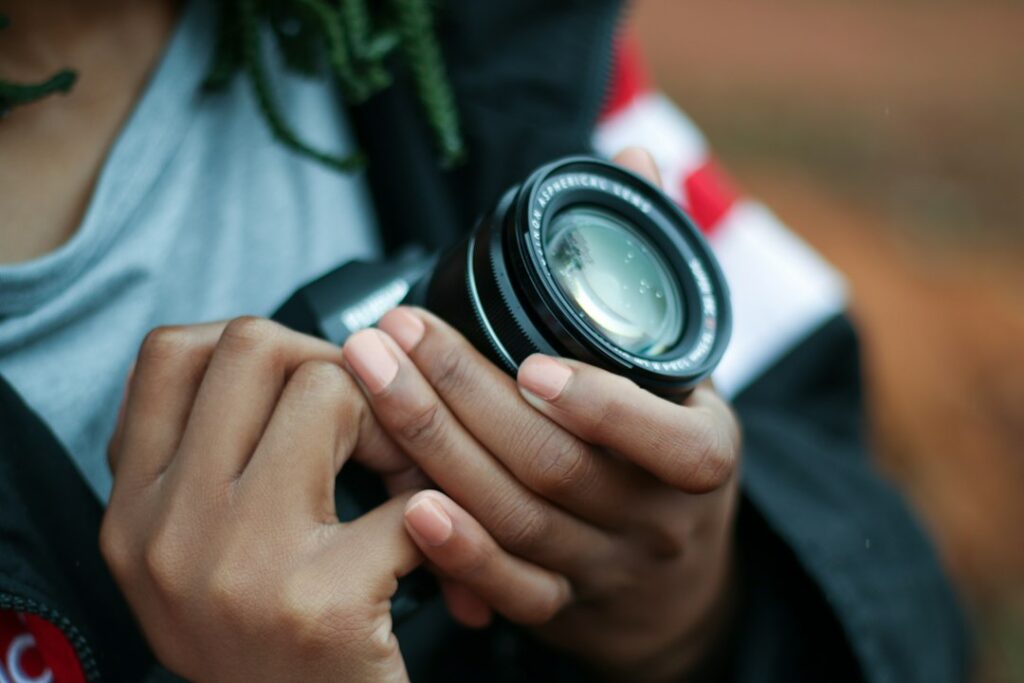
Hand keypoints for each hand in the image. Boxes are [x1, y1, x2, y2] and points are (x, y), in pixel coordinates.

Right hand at [101, 318, 423, 682]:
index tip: (296, 381)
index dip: (252, 347)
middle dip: (329, 365)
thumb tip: (237, 353)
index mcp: (134, 512)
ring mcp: (244, 564)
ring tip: (398, 478)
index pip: (169, 355)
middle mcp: (172, 532)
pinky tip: (430, 543)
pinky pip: (407, 496)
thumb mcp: (185, 556)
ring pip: (331, 392)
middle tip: (362, 424)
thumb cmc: (259, 646)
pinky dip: (441, 508)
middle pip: (255, 347)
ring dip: (390, 423)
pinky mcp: (325, 604)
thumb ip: (190, 462)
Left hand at [341, 149, 741, 681]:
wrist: (677, 578)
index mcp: (700, 453)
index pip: (664, 439)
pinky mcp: (560, 606)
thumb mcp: (681, 367)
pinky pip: (506, 589)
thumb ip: (650, 266)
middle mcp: (657, 520)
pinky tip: (400, 504)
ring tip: (372, 383)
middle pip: (556, 469)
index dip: (598, 406)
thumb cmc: (668, 445)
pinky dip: (454, 551)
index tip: (527, 361)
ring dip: (435, 451)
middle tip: (394, 335)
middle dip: (466, 398)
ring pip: (517, 521)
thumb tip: (635, 157)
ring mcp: (606, 570)